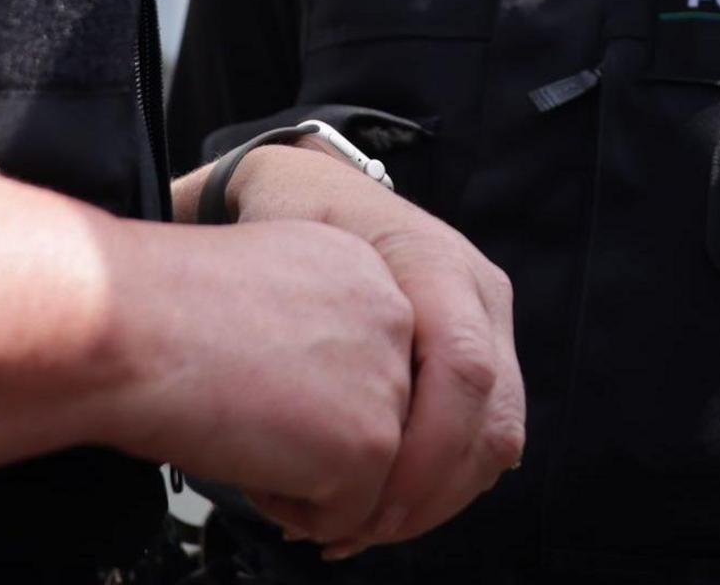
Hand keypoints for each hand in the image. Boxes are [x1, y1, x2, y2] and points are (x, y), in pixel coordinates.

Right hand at [100, 213, 418, 538]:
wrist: (124, 328)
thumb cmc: (157, 307)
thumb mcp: (257, 289)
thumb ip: (306, 325)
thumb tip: (313, 379)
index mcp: (360, 268)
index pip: (363, 359)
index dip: (305, 391)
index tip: (256, 383)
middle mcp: (390, 315)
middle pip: (370, 412)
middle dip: (309, 433)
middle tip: (242, 408)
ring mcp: (388, 382)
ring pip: (362, 467)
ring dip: (297, 468)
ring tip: (236, 425)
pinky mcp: (371, 445)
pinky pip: (344, 515)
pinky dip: (287, 507)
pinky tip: (242, 456)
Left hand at [212, 146, 525, 555]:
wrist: (318, 184)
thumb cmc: (289, 216)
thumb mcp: (276, 232)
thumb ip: (266, 292)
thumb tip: (221, 352)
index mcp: (434, 260)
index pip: (463, 369)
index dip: (424, 454)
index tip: (363, 506)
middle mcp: (477, 290)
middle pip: (493, 416)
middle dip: (430, 494)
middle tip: (356, 535)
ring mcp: (488, 322)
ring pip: (497, 438)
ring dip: (436, 499)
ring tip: (360, 529)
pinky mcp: (484, 353)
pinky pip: (486, 437)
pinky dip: (442, 485)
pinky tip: (382, 506)